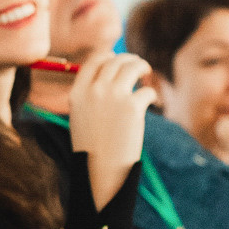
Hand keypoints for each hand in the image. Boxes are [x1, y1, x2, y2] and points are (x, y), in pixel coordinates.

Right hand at [63, 53, 156, 208]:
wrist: (101, 171)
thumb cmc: (92, 149)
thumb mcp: (80, 118)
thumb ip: (90, 96)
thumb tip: (109, 77)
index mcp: (78, 93)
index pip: (93, 61)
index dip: (107, 57)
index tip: (116, 59)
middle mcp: (94, 90)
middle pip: (115, 61)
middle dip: (128, 59)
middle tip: (137, 65)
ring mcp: (114, 96)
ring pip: (132, 67)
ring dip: (141, 67)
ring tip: (146, 73)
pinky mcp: (133, 106)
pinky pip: (147, 90)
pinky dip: (151, 95)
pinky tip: (151, 102)